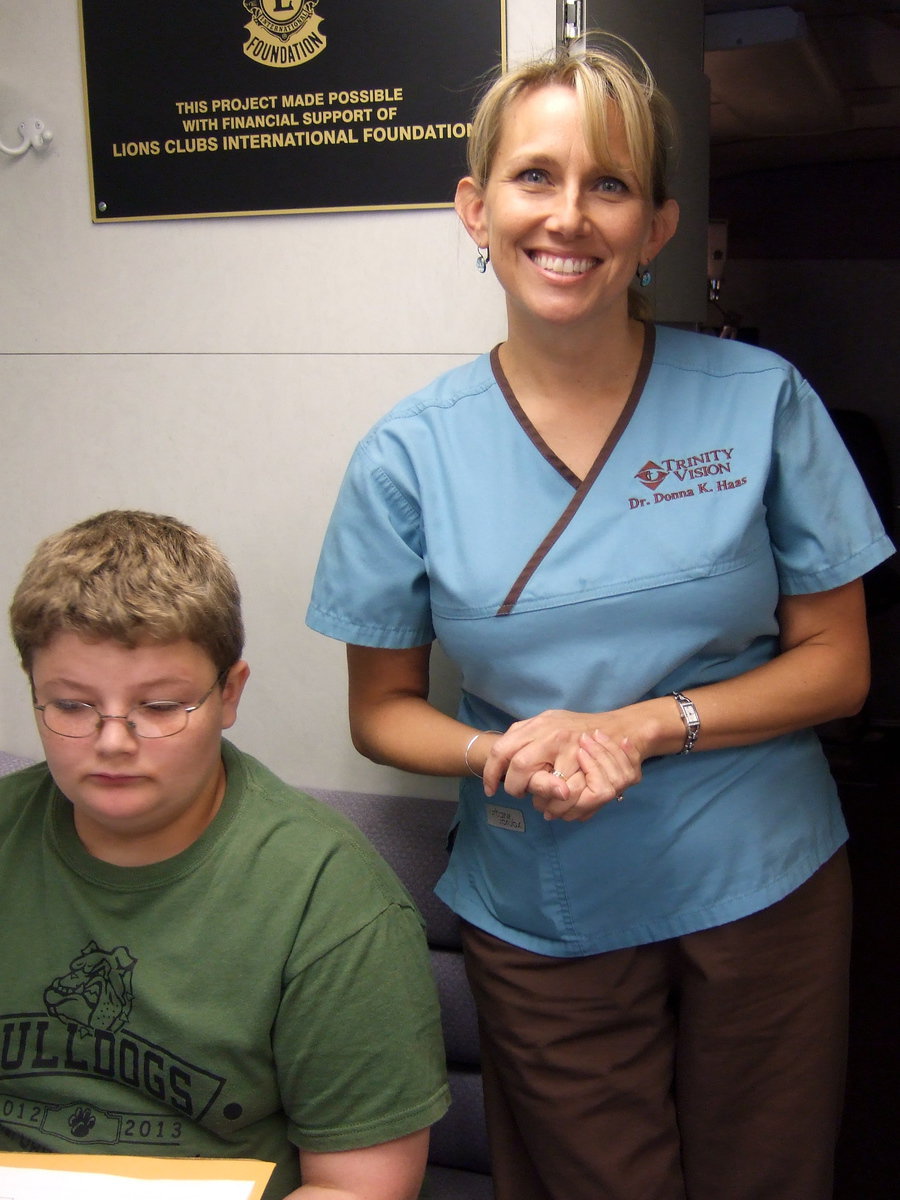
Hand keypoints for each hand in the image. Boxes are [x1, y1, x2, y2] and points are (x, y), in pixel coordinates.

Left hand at [482, 710, 642, 820]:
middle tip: (518, 794)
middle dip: (515, 787)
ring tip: (537, 803)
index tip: (490, 790)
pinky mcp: (586, 768)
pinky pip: (564, 794)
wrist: (615, 729)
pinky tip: (554, 807)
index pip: (503, 749)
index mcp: (537, 724)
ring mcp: (569, 751)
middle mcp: (551, 735)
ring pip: (540, 784)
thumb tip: (500, 755)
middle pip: (519, 767)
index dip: (491, 773)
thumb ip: (525, 734)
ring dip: (536, 799)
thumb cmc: (576, 728)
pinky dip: (556, 806)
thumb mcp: (547, 721)